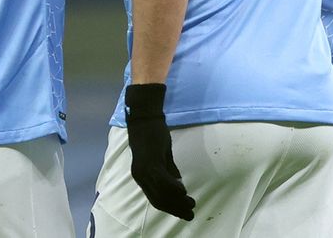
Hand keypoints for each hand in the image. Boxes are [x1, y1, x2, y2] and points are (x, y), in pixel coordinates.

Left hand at [124, 84, 193, 220]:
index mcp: (142, 177)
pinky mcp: (150, 161)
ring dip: (177, 201)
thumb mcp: (162, 156)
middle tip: (190, 214)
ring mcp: (144, 170)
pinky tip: (183, 191)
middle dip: (176, 209)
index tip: (184, 213)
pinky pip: (162, 180)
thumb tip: (178, 184)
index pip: (156, 199)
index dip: (171, 208)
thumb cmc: (153, 135)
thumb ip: (169, 170)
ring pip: (161, 193)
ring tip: (191, 204)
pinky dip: (173, 188)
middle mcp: (140, 177)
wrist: (145, 117)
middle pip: (159, 200)